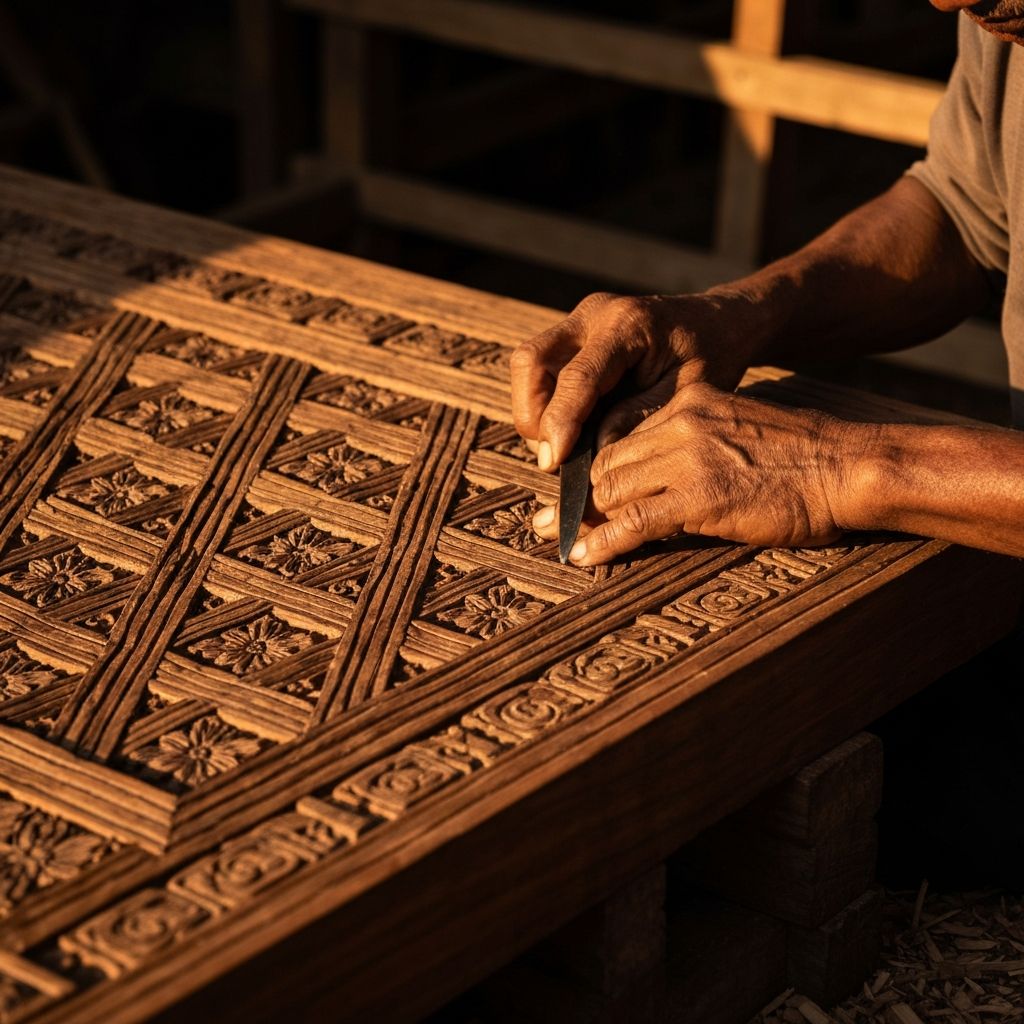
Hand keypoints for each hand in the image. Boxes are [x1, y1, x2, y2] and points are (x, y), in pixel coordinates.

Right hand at [510, 290, 759, 470]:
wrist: (717, 322)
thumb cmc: (710, 356)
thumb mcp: (686, 393)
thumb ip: (639, 418)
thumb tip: (594, 452)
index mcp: (627, 324)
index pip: (576, 376)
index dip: (559, 422)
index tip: (553, 462)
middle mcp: (593, 314)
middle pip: (531, 361)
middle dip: (533, 414)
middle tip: (554, 455)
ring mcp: (578, 322)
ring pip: (528, 365)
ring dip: (535, 411)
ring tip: (565, 445)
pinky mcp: (573, 335)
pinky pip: (539, 369)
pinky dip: (545, 404)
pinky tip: (571, 428)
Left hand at [532, 384, 873, 563]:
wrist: (847, 467)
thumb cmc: (802, 459)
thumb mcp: (739, 431)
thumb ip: (697, 443)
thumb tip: (662, 476)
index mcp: (689, 404)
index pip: (622, 436)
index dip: (594, 467)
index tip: (575, 488)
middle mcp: (680, 423)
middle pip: (610, 463)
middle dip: (578, 495)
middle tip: (551, 519)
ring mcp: (689, 459)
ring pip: (614, 490)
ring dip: (582, 520)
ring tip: (558, 539)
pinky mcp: (700, 497)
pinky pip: (635, 522)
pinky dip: (605, 542)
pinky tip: (585, 557)